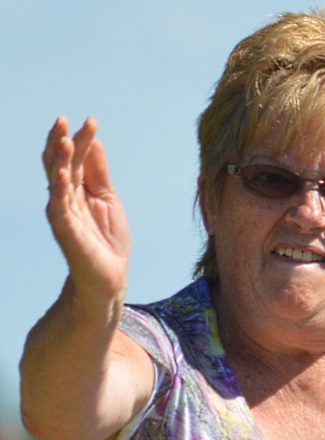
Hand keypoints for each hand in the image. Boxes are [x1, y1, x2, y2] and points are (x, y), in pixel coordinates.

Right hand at [43, 116, 130, 307]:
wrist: (110, 275)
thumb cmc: (108, 239)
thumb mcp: (108, 199)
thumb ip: (99, 173)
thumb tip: (94, 142)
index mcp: (77, 188)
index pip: (74, 157)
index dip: (81, 139)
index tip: (91, 120)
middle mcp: (65, 196)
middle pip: (59, 162)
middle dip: (61, 140)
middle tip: (65, 120)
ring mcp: (62, 211)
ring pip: (55, 179)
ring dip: (58, 159)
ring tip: (64, 139)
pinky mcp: (64, 228)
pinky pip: (58, 205)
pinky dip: (59, 188)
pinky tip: (62, 173)